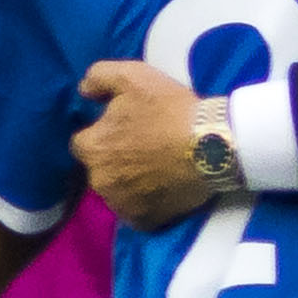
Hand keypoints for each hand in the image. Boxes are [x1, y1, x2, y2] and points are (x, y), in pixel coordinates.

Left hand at [74, 59, 216, 227]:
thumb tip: (83, 91)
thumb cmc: (170, 110)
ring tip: (156, 171)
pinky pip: (137, 213)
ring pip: (117, 193)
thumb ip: (98, 77)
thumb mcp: (132, 76)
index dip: (104, 135)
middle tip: (145, 150)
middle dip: (115, 161)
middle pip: (101, 170)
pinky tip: (162, 190)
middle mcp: (99, 181)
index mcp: (91, 148)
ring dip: (129, 183)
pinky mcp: (145, 221)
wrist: (214, 146)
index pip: (83, 143)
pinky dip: (146, 204)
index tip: (126, 130)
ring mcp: (122, 204)